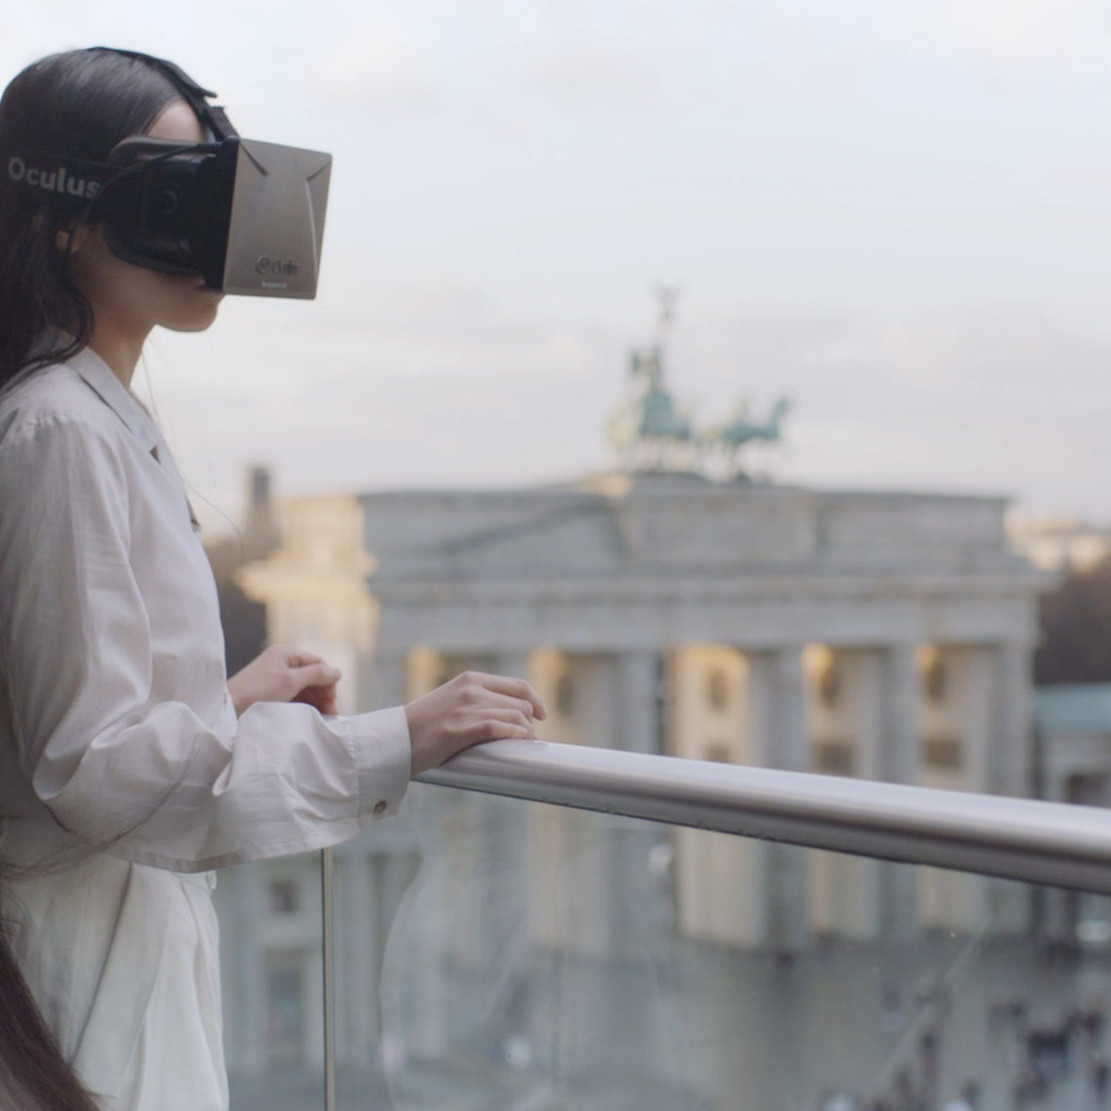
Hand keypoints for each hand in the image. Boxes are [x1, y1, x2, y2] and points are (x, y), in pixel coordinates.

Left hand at [228, 644, 340, 716]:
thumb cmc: (257, 691)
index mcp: (286, 653)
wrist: (227, 708)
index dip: (328, 680)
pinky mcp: (271, 691)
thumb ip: (316, 674)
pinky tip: (310, 715)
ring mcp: (276, 677)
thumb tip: (337, 672)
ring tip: (323, 716)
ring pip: (304, 686)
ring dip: (315, 700)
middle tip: (331, 712)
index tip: (333, 700)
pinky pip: (294, 694)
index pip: (318, 663)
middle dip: (323, 692)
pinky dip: (304, 703)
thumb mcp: (290, 680)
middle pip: (312, 675)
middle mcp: (281, 662)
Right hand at [405, 671, 547, 775]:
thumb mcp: (451, 700)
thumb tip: (508, 715)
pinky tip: (518, 744)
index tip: (541, 715)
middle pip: (521, 703)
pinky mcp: (461, 729)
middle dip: (531, 722)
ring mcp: (466, 708)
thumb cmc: (423, 725)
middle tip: (528, 739)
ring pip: (516, 716)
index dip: (536, 701)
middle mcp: (472, 689)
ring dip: (526, 733)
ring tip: (524, 745)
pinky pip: (500, 728)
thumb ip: (476, 700)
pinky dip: (515, 736)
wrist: (394, 739)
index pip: (518, 686)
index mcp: (471, 679)